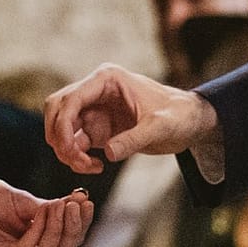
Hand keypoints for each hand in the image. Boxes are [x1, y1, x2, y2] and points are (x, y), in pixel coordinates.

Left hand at [0, 177, 90, 246]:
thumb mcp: (27, 202)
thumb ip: (52, 209)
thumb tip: (82, 200)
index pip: (69, 245)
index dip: (81, 225)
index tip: (87, 202)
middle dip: (73, 230)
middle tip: (76, 205)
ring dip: (57, 230)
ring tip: (60, 205)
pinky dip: (38, 232)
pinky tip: (42, 213)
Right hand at [44, 64, 216, 172]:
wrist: (190, 122)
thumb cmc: (179, 116)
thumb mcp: (161, 127)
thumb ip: (135, 139)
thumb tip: (108, 153)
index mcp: (107, 79)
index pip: (71, 98)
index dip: (63, 124)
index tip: (70, 150)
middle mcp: (95, 91)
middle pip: (57, 110)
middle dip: (59, 137)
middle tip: (76, 160)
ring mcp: (94, 109)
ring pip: (62, 128)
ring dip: (67, 150)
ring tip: (90, 167)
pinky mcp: (97, 127)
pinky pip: (74, 142)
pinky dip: (77, 156)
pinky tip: (97, 166)